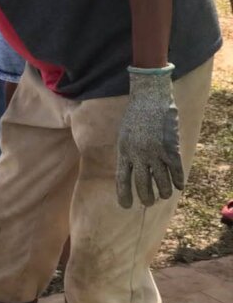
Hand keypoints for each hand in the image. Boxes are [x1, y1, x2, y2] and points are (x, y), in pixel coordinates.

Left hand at [116, 66, 183, 208]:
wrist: (149, 97)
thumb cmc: (135, 115)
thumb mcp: (123, 135)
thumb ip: (127, 153)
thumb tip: (132, 171)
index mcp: (124, 151)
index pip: (123, 180)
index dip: (124, 195)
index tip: (126, 206)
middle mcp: (138, 155)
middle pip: (143, 185)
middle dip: (146, 197)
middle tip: (149, 202)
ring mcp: (155, 152)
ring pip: (162, 181)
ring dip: (164, 191)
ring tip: (164, 195)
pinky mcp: (170, 147)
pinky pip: (176, 170)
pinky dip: (178, 180)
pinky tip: (179, 186)